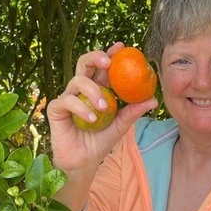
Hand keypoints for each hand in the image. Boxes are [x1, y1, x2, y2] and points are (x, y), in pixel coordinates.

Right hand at [46, 42, 157, 172]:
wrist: (84, 162)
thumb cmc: (100, 142)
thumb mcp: (121, 126)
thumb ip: (133, 111)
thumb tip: (153, 99)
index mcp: (96, 89)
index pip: (102, 67)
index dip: (109, 54)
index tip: (121, 47)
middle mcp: (81, 90)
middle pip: (84, 63)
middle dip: (96, 57)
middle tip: (108, 63)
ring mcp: (68, 97)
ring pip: (77, 81)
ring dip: (93, 91)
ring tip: (104, 107)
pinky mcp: (56, 109)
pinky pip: (67, 100)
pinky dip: (81, 108)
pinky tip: (92, 119)